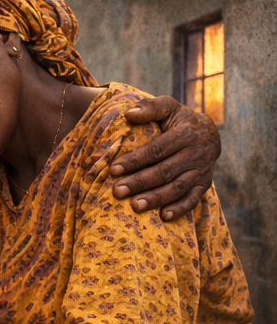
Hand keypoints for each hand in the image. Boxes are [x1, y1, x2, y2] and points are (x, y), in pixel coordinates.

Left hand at [111, 95, 219, 218]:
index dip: (135, 160)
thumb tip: (129, 114)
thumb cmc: (180, 120)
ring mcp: (202, 171)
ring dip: (156, 198)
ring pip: (177, 188)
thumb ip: (150, 107)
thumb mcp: (168, 107)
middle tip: (118, 192)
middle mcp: (196, 153)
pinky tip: (164, 217)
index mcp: (186, 133)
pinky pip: (194, 199)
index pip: (157, 150)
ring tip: (135, 206)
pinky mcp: (205, 184)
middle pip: (165, 171)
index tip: (114, 169)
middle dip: (140, 182)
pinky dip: (180, 209)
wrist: (210, 133)